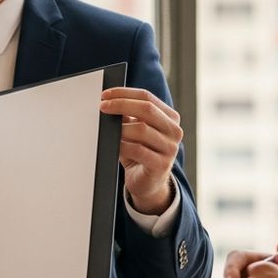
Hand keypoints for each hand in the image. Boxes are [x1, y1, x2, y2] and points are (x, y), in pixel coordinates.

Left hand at [99, 87, 182, 213]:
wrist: (148, 183)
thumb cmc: (140, 153)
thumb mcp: (134, 130)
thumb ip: (128, 115)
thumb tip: (109, 100)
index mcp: (170, 117)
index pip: (147, 97)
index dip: (124, 94)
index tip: (105, 95)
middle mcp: (174, 131)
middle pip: (146, 109)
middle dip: (121, 105)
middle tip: (103, 107)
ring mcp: (170, 148)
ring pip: (141, 129)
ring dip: (120, 128)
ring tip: (109, 131)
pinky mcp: (161, 164)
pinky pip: (137, 150)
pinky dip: (122, 145)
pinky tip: (114, 146)